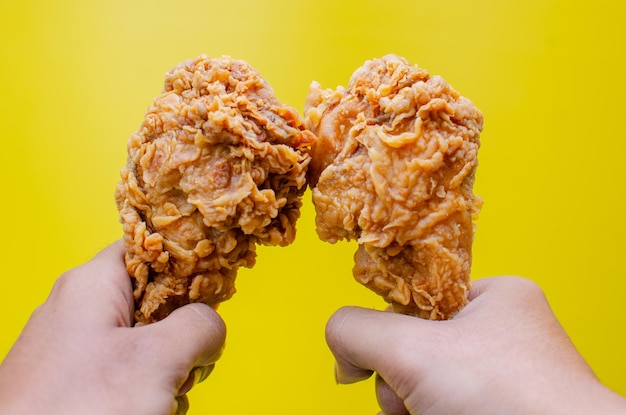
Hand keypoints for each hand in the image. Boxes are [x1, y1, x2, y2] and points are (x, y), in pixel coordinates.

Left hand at [0, 241, 225, 414]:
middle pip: (152, 301)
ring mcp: (72, 348)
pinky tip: (142, 411)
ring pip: (142, 342)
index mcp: (91, 285)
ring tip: (158, 400)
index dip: (185, 264)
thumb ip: (199, 327)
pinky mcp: (71, 382)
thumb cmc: (74, 411)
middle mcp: (78, 309)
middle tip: (180, 365)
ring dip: (164, 371)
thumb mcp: (157, 360)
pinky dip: (141, 390)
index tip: (210, 289)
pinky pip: (122, 372)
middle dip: (178, 335)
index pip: (148, 247)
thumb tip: (211, 324)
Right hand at [326, 276, 625, 414]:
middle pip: (417, 345)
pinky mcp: (502, 411)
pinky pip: (444, 405)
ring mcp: (506, 379)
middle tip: (411, 397)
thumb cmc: (507, 399)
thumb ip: (357, 330)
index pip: (418, 297)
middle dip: (399, 377)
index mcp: (497, 297)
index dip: (391, 326)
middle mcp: (505, 335)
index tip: (383, 356)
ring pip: (426, 382)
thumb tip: (339, 340)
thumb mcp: (413, 350)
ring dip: (410, 403)